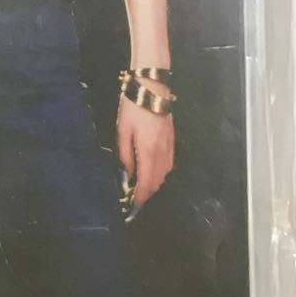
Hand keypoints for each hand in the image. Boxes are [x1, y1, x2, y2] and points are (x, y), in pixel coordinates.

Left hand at [116, 85, 174, 216]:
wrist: (152, 90)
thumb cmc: (133, 109)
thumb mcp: (122, 131)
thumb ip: (125, 155)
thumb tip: (127, 175)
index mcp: (149, 153)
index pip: (146, 183)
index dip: (140, 197)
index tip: (133, 206)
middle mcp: (163, 155)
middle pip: (157, 182)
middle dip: (146, 193)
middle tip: (134, 198)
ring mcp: (170, 149)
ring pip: (164, 176)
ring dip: (153, 184)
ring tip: (140, 187)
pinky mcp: (173, 143)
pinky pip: (168, 166)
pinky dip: (159, 174)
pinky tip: (150, 172)